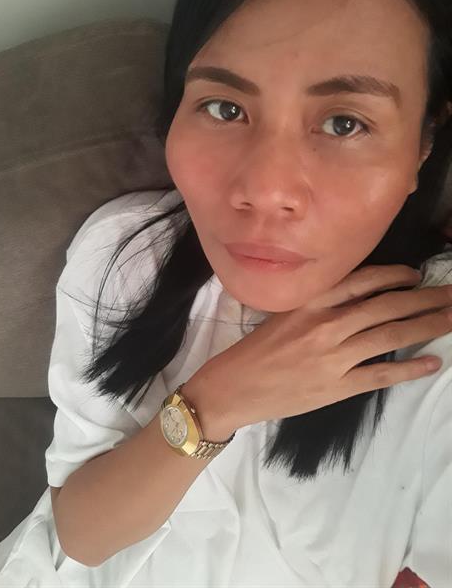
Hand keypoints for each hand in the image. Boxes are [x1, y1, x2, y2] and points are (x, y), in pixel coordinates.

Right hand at [196, 264, 451, 431]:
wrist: (232, 389)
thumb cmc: (252, 351)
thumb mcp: (281, 314)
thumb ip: (315, 304)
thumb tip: (354, 297)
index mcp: (310, 302)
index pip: (362, 280)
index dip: (395, 275)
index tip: (416, 275)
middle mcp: (326, 324)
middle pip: (386, 305)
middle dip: (425, 298)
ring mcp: (334, 357)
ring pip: (390, 335)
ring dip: (427, 325)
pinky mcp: (337, 387)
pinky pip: (382, 375)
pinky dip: (409, 369)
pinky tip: (433, 362)